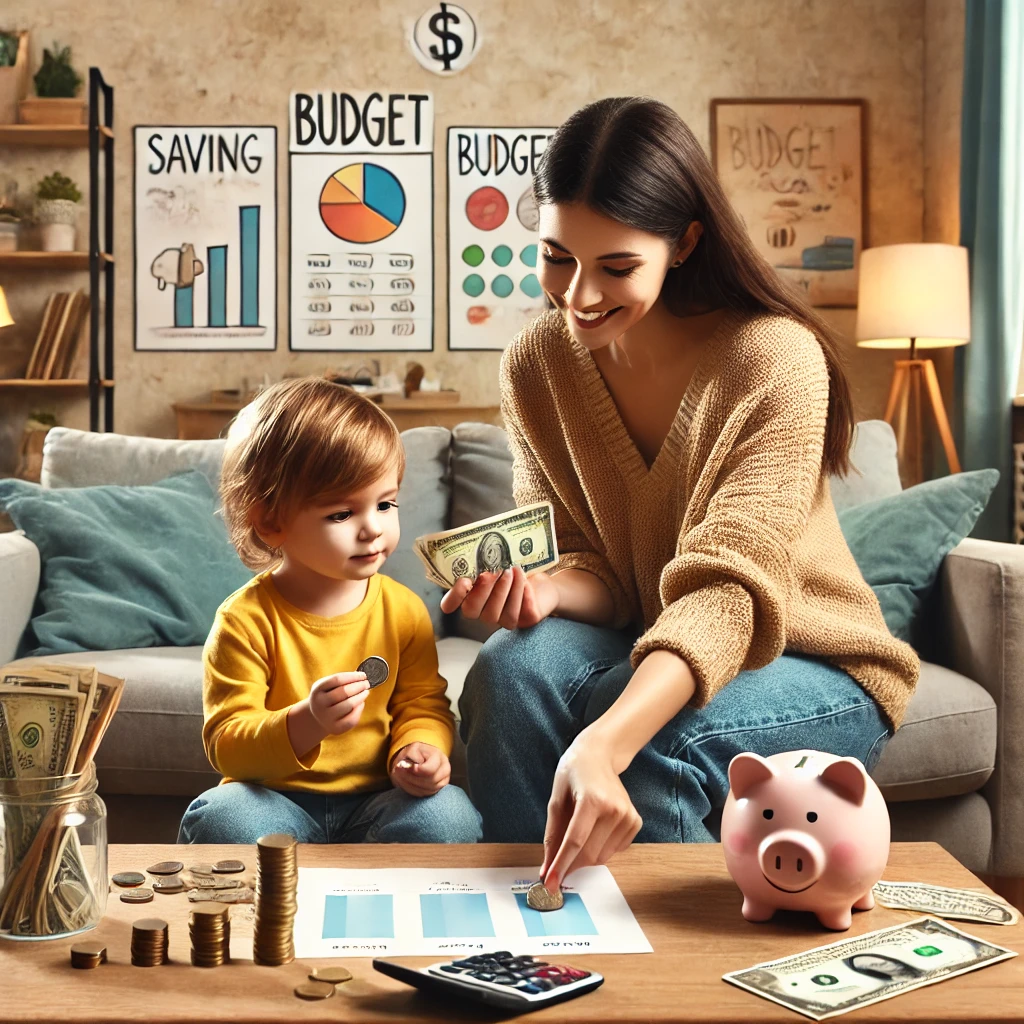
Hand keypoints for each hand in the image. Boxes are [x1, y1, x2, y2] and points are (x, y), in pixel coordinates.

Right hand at [307, 671, 369, 734]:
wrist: (318, 717)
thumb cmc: (328, 696)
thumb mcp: (328, 686)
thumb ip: (342, 680)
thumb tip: (360, 676)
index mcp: (317, 690)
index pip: (337, 679)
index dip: (353, 676)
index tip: (363, 675)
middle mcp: (319, 704)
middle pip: (343, 692)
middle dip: (358, 686)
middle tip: (367, 683)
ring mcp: (326, 718)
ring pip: (348, 705)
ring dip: (360, 697)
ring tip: (366, 692)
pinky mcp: (335, 728)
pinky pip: (351, 719)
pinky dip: (359, 709)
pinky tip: (361, 703)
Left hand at [390, 742, 450, 796]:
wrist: (419, 758)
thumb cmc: (416, 753)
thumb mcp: (413, 748)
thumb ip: (412, 755)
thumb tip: (412, 767)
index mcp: (440, 757)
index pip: (430, 769)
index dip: (417, 771)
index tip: (405, 766)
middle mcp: (444, 770)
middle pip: (429, 781)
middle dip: (411, 778)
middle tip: (397, 771)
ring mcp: (442, 781)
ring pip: (426, 790)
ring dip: (409, 785)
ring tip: (398, 776)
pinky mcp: (436, 789)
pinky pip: (424, 794)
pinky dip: (411, 790)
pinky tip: (403, 782)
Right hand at [439, 565, 558, 628]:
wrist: (544, 582)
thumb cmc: (513, 568)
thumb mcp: (496, 561)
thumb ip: (481, 560)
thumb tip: (475, 555)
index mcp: (469, 595)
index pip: (449, 604)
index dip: (453, 596)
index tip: (464, 580)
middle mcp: (481, 611)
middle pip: (472, 610)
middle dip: (484, 588)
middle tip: (497, 569)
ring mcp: (500, 620)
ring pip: (495, 615)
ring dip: (504, 590)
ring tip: (513, 570)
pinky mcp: (522, 621)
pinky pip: (518, 613)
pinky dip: (521, 595)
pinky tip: (526, 582)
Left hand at [539, 732, 642, 892]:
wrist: (600, 756)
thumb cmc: (574, 773)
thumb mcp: (556, 799)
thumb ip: (552, 835)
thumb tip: (547, 868)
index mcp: (592, 800)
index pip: (574, 841)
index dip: (560, 865)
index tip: (549, 884)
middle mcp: (614, 809)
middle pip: (588, 853)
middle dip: (569, 864)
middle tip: (555, 865)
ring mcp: (628, 816)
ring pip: (601, 857)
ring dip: (584, 857)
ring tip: (578, 834)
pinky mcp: (635, 822)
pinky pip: (613, 851)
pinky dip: (598, 849)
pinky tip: (594, 829)